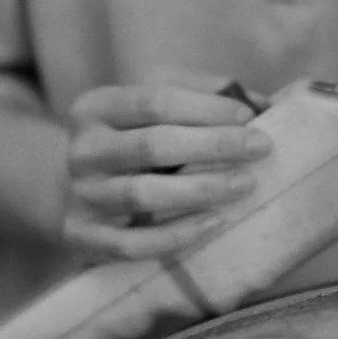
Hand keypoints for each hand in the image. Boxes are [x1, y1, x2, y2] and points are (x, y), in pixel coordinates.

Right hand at [62, 69, 272, 261]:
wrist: (76, 191)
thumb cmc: (131, 140)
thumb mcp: (151, 107)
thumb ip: (201, 95)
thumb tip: (261, 103)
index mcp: (96, 107)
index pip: (154, 101)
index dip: (204, 108)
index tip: (248, 115)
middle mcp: (82, 149)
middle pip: (153, 145)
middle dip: (214, 145)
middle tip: (261, 147)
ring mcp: (80, 195)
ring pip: (144, 194)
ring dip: (201, 189)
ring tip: (246, 184)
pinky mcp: (82, 236)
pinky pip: (133, 243)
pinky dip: (177, 234)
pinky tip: (215, 223)